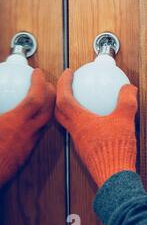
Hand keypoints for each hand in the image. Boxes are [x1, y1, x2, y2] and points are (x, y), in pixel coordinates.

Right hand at [0, 69, 55, 186]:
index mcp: (16, 123)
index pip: (35, 98)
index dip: (38, 83)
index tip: (36, 72)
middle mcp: (28, 132)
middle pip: (49, 109)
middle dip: (51, 93)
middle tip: (45, 83)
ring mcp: (30, 143)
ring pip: (46, 121)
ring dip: (48, 107)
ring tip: (41, 98)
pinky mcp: (28, 152)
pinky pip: (39, 131)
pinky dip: (39, 121)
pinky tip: (29, 119)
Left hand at [55, 69, 137, 186]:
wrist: (115, 176)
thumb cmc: (117, 149)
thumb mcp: (126, 119)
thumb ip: (127, 100)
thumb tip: (128, 88)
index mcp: (80, 121)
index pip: (64, 97)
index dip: (63, 82)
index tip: (68, 73)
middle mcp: (76, 131)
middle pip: (59, 111)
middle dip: (59, 95)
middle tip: (67, 86)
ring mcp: (80, 142)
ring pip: (67, 123)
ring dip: (68, 110)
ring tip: (80, 101)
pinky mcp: (87, 151)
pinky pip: (79, 131)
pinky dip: (82, 122)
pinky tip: (97, 122)